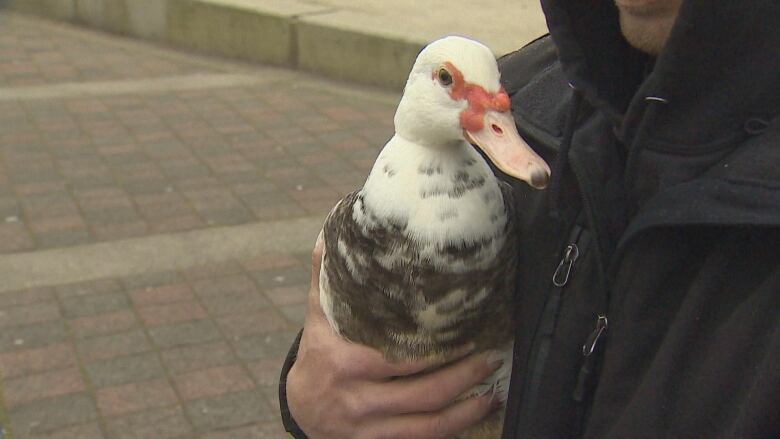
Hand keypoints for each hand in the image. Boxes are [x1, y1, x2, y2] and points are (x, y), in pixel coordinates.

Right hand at [286, 233, 501, 438]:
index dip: (436, 354)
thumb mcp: (318, 317)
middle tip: (492, 357)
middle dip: (462, 378)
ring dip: (466, 409)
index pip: (396, 359)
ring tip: (494, 391)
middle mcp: (356, 399)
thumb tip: (330, 231)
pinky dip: (452, 429)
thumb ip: (325, 278)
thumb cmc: (319, 354)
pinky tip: (475, 414)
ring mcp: (367, 428)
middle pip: (420, 394)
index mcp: (343, 362)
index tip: (468, 334)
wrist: (301, 407)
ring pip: (426, 425)